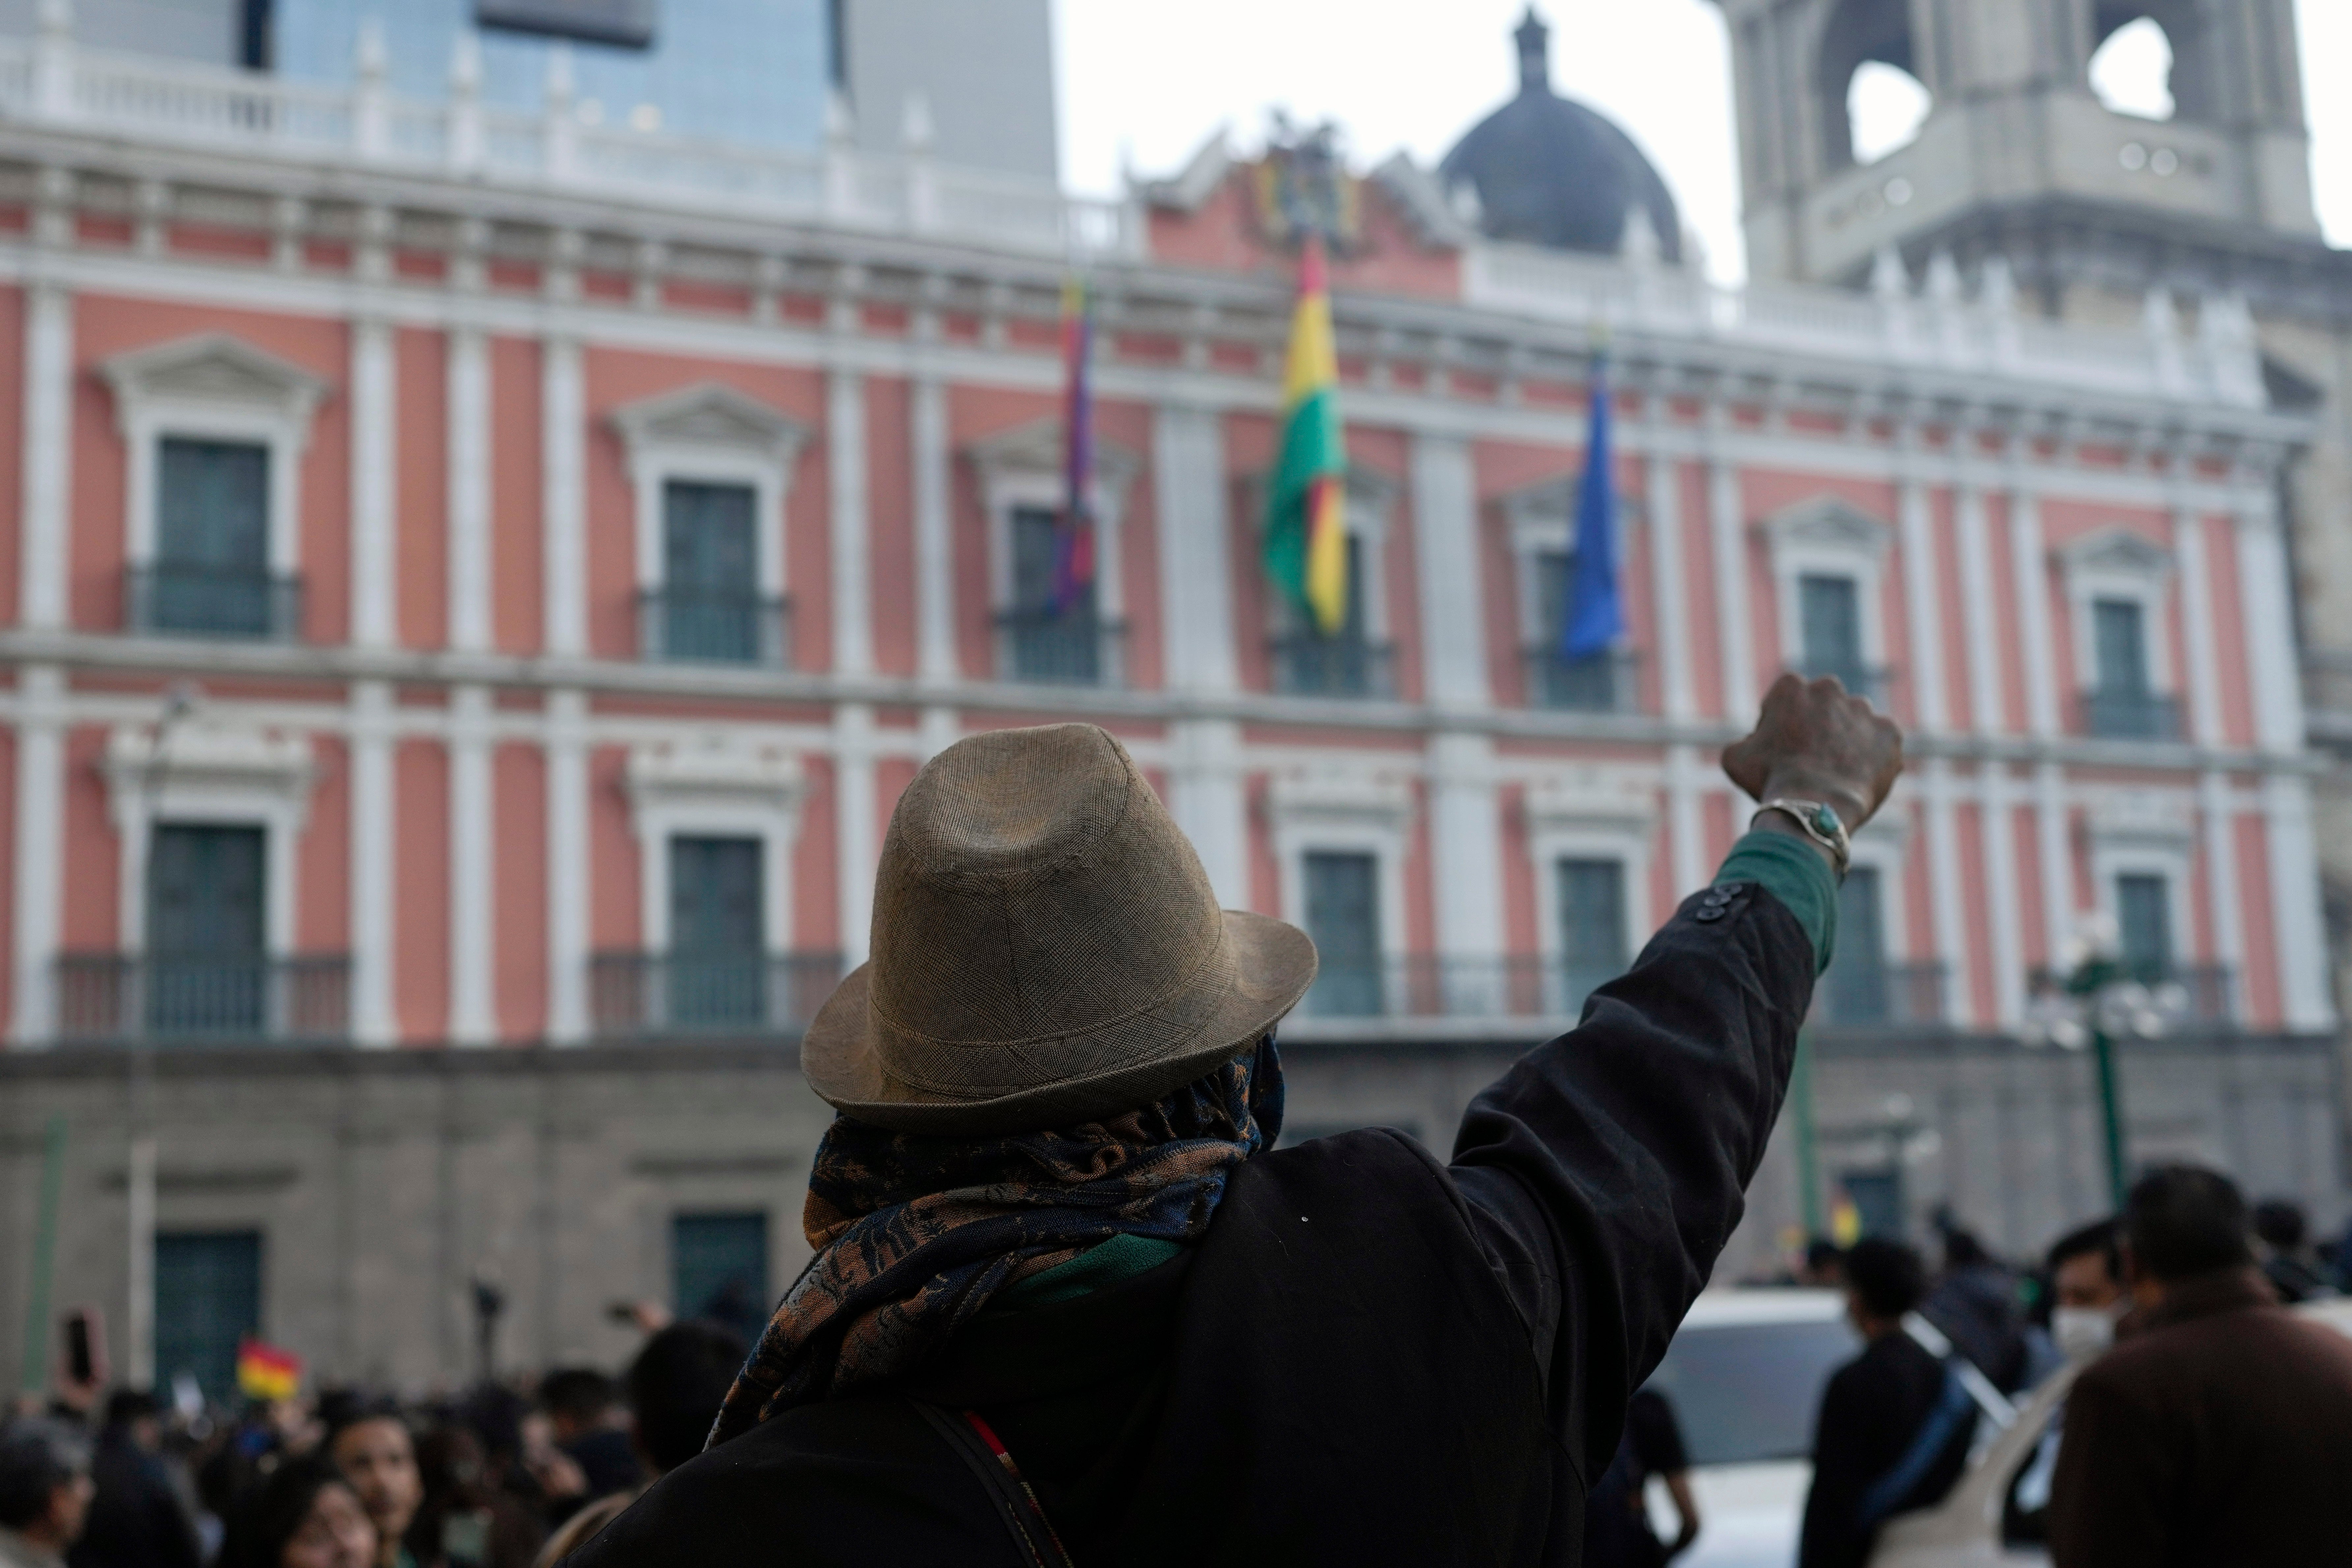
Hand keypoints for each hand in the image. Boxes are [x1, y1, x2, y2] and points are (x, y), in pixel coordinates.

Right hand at [1721, 673, 1903, 832]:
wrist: (1815, 807)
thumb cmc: (1770, 781)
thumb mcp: (1735, 758)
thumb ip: (1744, 741)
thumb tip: (1756, 741)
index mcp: (1791, 686)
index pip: (1785, 701)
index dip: (1780, 726)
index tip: (1779, 751)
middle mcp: (1829, 688)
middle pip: (1823, 706)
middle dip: (1818, 726)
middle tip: (1810, 760)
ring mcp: (1864, 709)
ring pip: (1853, 723)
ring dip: (1846, 740)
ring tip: (1835, 774)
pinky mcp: (1890, 732)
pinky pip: (1881, 742)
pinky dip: (1873, 757)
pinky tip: (1856, 778)